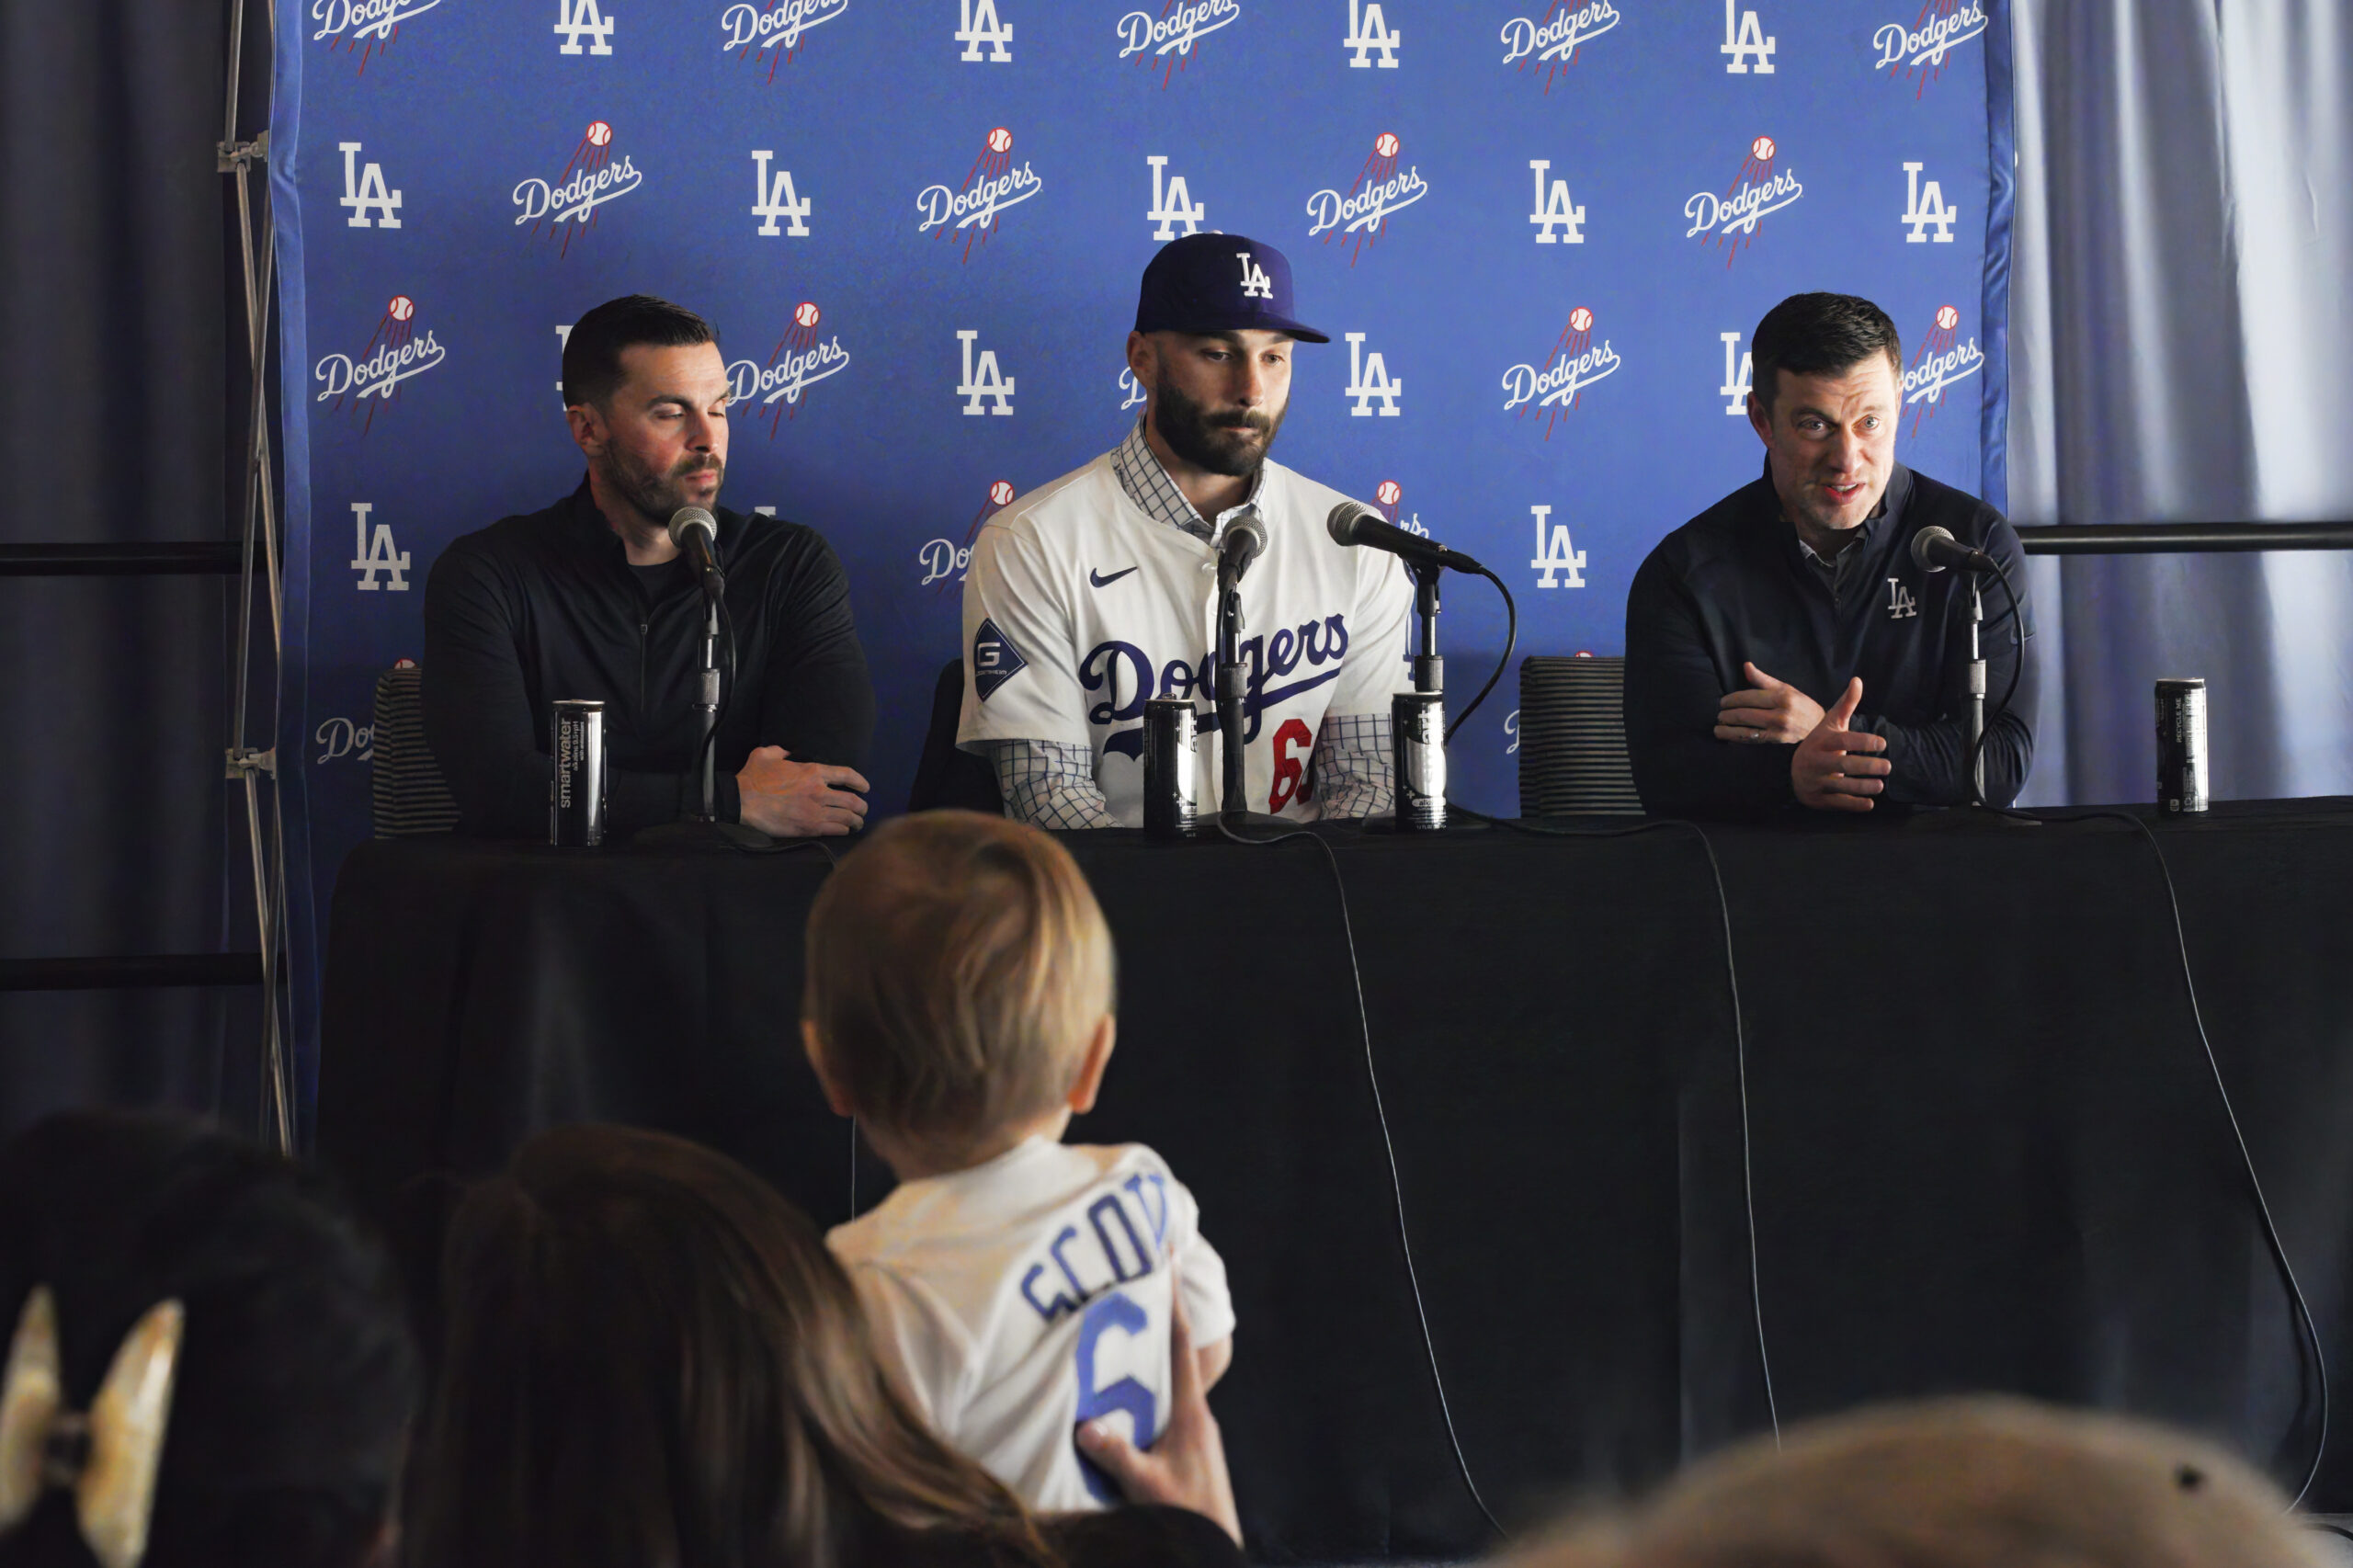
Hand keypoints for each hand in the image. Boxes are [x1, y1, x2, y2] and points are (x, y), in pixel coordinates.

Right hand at [735, 746, 869, 837]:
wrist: (742, 801)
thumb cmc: (753, 778)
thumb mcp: (765, 754)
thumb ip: (780, 750)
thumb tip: (787, 752)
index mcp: (812, 771)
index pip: (846, 774)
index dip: (860, 781)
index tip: (865, 787)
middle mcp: (819, 791)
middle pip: (853, 800)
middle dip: (862, 806)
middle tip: (863, 809)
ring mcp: (815, 810)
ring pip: (847, 817)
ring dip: (856, 821)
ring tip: (857, 823)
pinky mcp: (808, 827)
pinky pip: (835, 829)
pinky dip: (843, 830)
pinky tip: (844, 830)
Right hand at [1074, 1268, 1241, 1543]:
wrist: (1215, 1545)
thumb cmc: (1189, 1516)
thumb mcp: (1149, 1487)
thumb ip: (1119, 1456)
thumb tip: (1085, 1426)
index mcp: (1191, 1411)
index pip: (1181, 1345)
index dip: (1173, 1301)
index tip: (1168, 1260)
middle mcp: (1196, 1413)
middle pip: (1177, 1352)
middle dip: (1161, 1316)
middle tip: (1140, 1281)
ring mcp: (1194, 1429)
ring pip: (1171, 1378)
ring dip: (1153, 1352)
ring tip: (1127, 1328)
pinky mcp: (1188, 1445)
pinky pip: (1165, 1402)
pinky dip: (1148, 1386)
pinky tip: (1127, 1393)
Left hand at [1715, 661, 1826, 745]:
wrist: (1818, 726)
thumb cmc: (1799, 704)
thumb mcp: (1785, 688)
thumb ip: (1763, 679)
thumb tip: (1746, 665)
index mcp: (1782, 697)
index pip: (1749, 697)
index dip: (1732, 700)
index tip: (1723, 702)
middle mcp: (1780, 713)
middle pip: (1745, 714)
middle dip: (1727, 715)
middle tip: (1719, 714)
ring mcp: (1778, 729)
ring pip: (1746, 729)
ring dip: (1728, 729)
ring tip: (1718, 727)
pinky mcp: (1776, 741)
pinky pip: (1752, 740)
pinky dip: (1737, 739)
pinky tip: (1728, 737)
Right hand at [1790, 678, 1890, 812]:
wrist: (1793, 770)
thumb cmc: (1820, 744)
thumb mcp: (1830, 724)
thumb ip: (1846, 704)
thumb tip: (1858, 680)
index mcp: (1820, 742)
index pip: (1842, 741)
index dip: (1862, 741)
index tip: (1882, 743)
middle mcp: (1815, 762)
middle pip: (1842, 765)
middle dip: (1867, 766)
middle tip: (1888, 766)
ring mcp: (1815, 781)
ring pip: (1840, 786)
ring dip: (1862, 787)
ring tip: (1880, 785)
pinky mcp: (1817, 799)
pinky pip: (1837, 803)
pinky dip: (1854, 805)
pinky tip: (1870, 804)